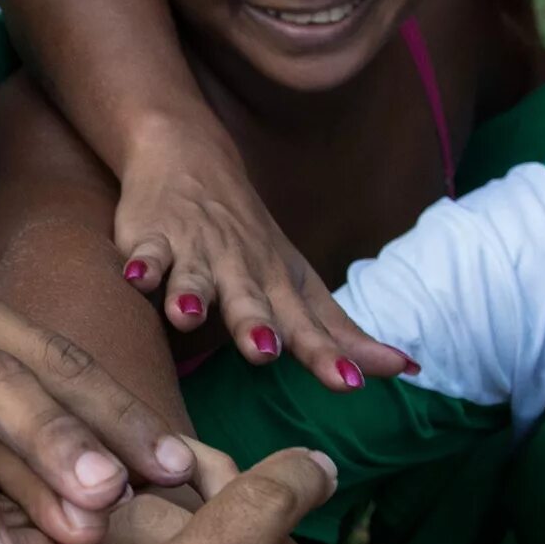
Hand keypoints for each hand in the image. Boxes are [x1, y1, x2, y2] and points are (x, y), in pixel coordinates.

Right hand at [109, 130, 410, 390]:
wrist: (192, 159)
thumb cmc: (250, 239)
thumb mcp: (298, 284)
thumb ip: (340, 334)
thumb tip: (408, 370)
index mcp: (279, 285)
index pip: (307, 325)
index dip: (327, 354)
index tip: (353, 383)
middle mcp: (242, 269)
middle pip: (250, 302)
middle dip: (255, 326)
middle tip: (264, 352)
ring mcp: (197, 252)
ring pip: (195, 277)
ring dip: (191, 294)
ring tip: (186, 313)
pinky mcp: (153, 238)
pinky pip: (148, 253)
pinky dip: (143, 263)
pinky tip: (136, 277)